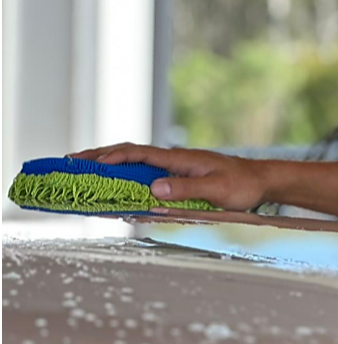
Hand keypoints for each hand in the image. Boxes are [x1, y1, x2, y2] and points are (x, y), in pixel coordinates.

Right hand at [69, 144, 268, 211]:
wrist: (262, 181)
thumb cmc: (242, 185)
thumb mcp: (216, 190)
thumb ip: (185, 190)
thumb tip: (153, 189)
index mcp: (179, 159)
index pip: (138, 154)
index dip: (111, 158)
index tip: (87, 163)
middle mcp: (174, 160)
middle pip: (130, 153)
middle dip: (100, 156)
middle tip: (70, 161)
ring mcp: (177, 167)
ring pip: (136, 162)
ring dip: (110, 164)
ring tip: (84, 169)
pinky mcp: (181, 176)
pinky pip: (147, 173)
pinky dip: (127, 175)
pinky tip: (117, 182)